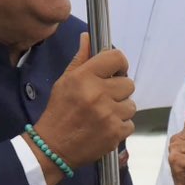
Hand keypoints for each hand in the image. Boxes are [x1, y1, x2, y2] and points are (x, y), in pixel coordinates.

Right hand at [35, 35, 136, 172]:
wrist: (53, 147)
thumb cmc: (58, 112)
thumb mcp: (64, 81)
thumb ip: (81, 59)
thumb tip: (88, 37)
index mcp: (85, 77)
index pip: (116, 58)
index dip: (119, 64)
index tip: (115, 71)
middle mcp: (99, 94)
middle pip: (128, 83)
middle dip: (119, 90)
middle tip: (105, 98)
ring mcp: (109, 115)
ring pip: (131, 105)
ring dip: (120, 109)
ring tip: (104, 114)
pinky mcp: (115, 133)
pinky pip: (130, 124)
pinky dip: (120, 126)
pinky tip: (105, 128)